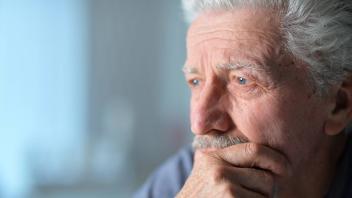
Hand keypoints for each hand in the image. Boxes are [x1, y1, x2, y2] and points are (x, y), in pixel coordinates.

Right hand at [176, 143, 290, 197]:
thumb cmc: (201, 196)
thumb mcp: (207, 170)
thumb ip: (226, 157)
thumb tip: (265, 150)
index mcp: (213, 155)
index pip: (255, 150)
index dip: (276, 159)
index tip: (286, 168)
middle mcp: (217, 167)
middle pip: (266, 177)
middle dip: (268, 189)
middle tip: (256, 195)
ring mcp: (223, 184)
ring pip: (266, 194)